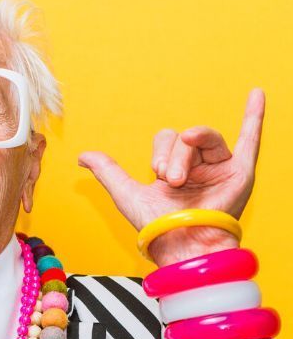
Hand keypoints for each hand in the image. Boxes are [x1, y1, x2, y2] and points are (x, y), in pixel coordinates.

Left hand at [77, 88, 264, 265]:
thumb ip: (108, 171)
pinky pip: (250, 139)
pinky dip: (255, 116)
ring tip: (182, 177)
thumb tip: (82, 156)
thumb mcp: (127, 193)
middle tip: (169, 180)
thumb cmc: (158, 226)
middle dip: (173, 156)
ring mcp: (221, 168)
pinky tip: (256, 93)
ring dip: (190, 152)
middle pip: (184, 138)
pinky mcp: (240, 173)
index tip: (156, 175)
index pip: (167, 139)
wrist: (182, 246)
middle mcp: (199, 167)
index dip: (160, 151)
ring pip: (206, 138)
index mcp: (176, 169)